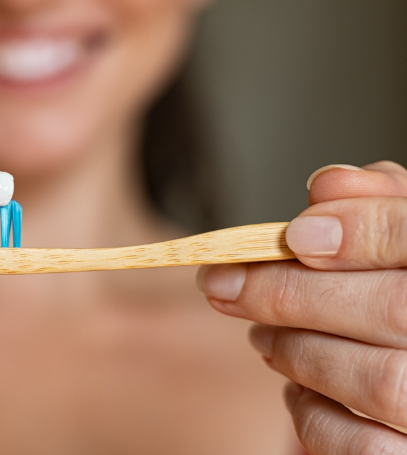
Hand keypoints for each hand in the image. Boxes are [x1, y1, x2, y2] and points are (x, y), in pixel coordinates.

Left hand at [197, 161, 406, 453]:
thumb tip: (326, 185)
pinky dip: (314, 414)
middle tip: (225, 286)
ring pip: (379, 381)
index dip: (360, 231)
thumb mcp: (403, 237)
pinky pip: (366, 447)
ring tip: (261, 337)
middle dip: (293, 294)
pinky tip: (298, 388)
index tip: (293, 235)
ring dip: (297, 351)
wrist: (405, 356)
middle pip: (394, 311)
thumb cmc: (403, 291)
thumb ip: (376, 206)